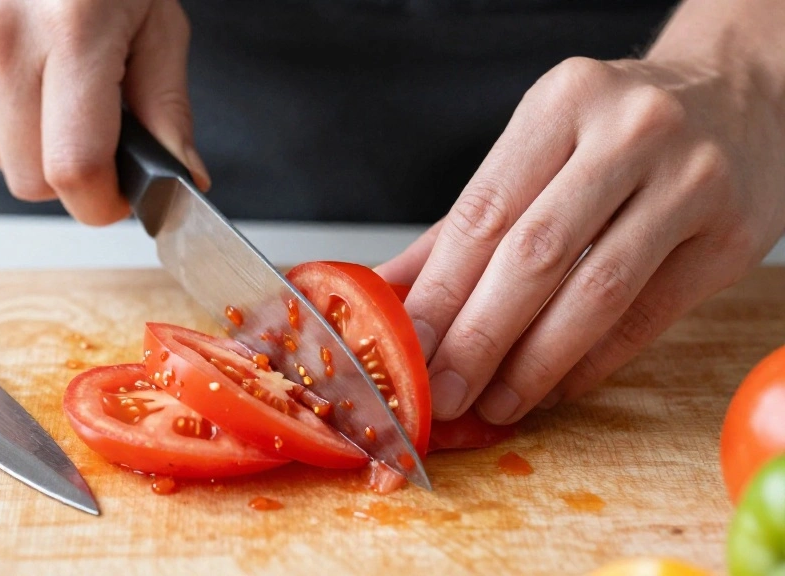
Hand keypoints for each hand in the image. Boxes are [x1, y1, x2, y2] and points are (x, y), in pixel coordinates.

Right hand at [0, 0, 208, 224]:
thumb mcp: (158, 23)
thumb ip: (168, 109)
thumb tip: (182, 179)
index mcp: (72, 33)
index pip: (73, 170)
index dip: (102, 203)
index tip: (120, 198)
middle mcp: (1, 38)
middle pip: (31, 181)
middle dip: (73, 176)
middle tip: (97, 132)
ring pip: (0, 162)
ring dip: (35, 146)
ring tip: (57, 86)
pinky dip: (2, 120)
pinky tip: (22, 73)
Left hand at [378, 52, 784, 423]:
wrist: (737, 96)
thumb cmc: (616, 132)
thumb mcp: (539, 149)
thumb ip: (463, 225)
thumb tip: (386, 292)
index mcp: (564, 101)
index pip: (483, 212)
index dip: (440, 291)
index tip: (407, 349)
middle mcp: (630, 132)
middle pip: (535, 255)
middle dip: (478, 337)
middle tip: (444, 392)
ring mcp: (690, 180)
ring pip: (595, 293)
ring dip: (534, 364)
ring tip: (495, 402)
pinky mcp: (732, 236)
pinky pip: (646, 317)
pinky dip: (591, 363)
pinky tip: (554, 387)